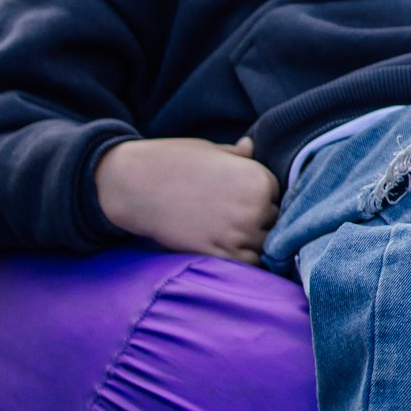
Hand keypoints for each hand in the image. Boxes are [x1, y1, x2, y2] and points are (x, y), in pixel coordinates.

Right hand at [96, 136, 279, 264]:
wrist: (134, 184)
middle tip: (227, 218)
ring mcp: (239, 233)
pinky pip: (248, 265)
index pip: (276, 197)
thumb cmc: (171, 161)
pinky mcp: (220, 254)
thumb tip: (250, 146)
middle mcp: (256, 207)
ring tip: (223, 233)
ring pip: (263, 245)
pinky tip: (222, 248)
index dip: (258, 200)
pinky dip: (241, 261)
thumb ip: (236, 156)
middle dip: (256, 222)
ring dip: (250, 243)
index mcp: (260, 178)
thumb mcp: (210, 151)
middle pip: (273, 222)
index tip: (236, 199)